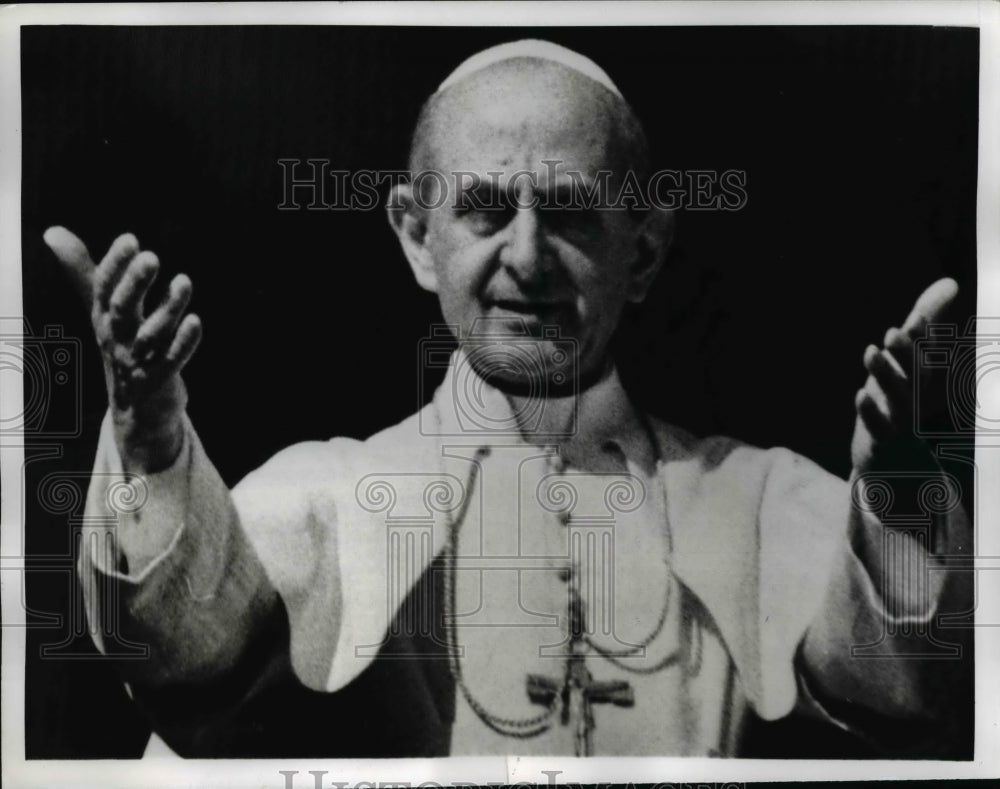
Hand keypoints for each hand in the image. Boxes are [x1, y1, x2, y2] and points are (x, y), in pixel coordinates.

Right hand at [43, 227, 201, 472]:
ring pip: (151, 334)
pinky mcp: (158, 380)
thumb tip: (53, 232)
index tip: (130, 239)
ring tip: (184, 281)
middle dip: (134, 283)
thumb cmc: (121, 347)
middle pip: (122, 309)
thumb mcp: (101, 310)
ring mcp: (137, 361)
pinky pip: (171, 361)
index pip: (102, 288)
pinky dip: (183, 343)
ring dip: (168, 308)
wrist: (135, 409)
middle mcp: (117, 338)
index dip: (115, 264)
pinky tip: (195, 322)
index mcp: (103, 318)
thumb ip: (84, 271)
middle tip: (151, 256)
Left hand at [850, 277, 957, 471]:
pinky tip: (860, 395)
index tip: (917, 317)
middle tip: (893, 331)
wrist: (894, 469)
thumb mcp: (905, 365)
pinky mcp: (883, 443)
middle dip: (906, 354)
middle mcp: (913, 400)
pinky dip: (871, 413)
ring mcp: (900, 423)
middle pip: (914, 376)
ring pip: (898, 399)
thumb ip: (922, 327)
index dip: (920, 338)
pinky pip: (879, 428)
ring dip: (886, 376)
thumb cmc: (898, 406)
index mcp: (918, 381)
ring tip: (871, 351)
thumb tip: (950, 282)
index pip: (923, 356)